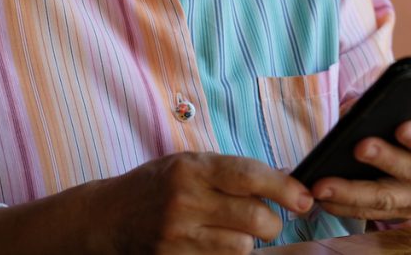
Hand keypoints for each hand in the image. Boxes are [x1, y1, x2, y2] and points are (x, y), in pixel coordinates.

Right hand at [90, 152, 313, 252]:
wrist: (105, 218)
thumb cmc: (156, 185)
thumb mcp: (191, 164)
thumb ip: (235, 171)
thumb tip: (286, 177)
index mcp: (192, 169)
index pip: (250, 176)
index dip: (284, 188)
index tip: (304, 198)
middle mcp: (185, 202)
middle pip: (254, 219)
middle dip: (272, 222)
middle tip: (270, 219)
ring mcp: (178, 236)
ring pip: (242, 247)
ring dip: (249, 242)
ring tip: (234, 230)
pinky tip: (216, 243)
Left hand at [311, 95, 410, 221]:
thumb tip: (382, 89)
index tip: (402, 128)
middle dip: (384, 160)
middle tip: (359, 147)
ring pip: (387, 200)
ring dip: (354, 193)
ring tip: (324, 184)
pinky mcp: (400, 211)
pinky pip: (371, 213)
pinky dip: (346, 206)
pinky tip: (322, 196)